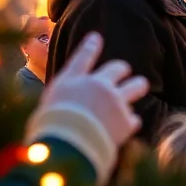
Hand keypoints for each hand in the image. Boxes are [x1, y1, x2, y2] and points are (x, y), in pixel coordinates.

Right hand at [33, 32, 147, 149]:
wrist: (66, 148)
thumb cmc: (48, 128)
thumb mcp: (46, 105)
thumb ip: (63, 97)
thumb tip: (70, 100)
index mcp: (72, 80)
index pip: (83, 56)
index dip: (91, 46)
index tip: (96, 38)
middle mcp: (98, 85)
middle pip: (120, 67)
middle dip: (121, 71)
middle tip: (122, 77)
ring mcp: (116, 101)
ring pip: (139, 85)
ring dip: (137, 87)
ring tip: (137, 90)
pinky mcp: (127, 121)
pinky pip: (135, 118)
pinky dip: (128, 124)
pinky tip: (121, 130)